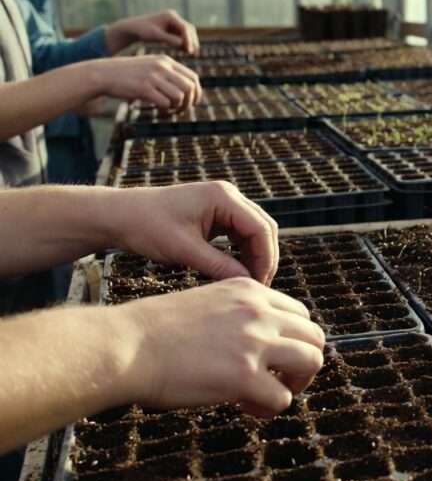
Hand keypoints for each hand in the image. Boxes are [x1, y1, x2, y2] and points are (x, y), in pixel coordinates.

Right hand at [84, 55, 200, 109]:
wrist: (104, 74)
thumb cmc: (129, 75)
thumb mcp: (151, 66)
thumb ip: (168, 74)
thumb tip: (188, 91)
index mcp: (166, 61)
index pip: (193, 78)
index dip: (196, 93)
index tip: (191, 102)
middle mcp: (162, 67)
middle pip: (190, 88)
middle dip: (190, 103)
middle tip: (181, 110)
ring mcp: (153, 77)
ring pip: (180, 96)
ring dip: (178, 108)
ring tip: (170, 111)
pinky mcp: (143, 88)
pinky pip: (165, 103)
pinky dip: (166, 110)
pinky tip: (161, 111)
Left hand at [106, 9, 198, 54]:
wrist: (133, 28)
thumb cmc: (142, 31)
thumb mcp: (155, 36)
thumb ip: (169, 39)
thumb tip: (182, 44)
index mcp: (170, 16)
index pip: (185, 28)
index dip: (189, 40)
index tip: (189, 51)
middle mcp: (173, 17)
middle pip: (189, 30)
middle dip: (192, 41)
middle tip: (193, 54)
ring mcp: (173, 22)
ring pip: (187, 33)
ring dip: (189, 43)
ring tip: (189, 54)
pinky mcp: (172, 28)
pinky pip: (182, 36)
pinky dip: (184, 43)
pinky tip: (183, 51)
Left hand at [106, 182, 278, 284]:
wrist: (118, 216)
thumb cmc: (146, 227)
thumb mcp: (185, 250)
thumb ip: (220, 265)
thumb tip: (248, 283)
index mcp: (223, 197)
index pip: (260, 228)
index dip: (265, 258)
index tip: (259, 283)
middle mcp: (228, 195)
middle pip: (263, 228)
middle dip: (263, 257)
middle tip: (258, 285)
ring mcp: (222, 203)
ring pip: (253, 232)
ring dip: (254, 255)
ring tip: (248, 281)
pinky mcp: (215, 214)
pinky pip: (239, 233)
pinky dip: (242, 252)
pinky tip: (236, 270)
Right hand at [114, 279, 324, 415]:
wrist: (125, 345)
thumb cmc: (154, 331)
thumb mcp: (208, 303)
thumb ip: (241, 316)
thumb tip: (264, 345)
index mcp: (249, 291)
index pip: (299, 314)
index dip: (292, 340)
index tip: (272, 357)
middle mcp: (258, 312)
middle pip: (315, 337)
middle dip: (304, 363)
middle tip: (280, 380)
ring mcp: (255, 342)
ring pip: (311, 362)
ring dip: (295, 384)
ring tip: (268, 395)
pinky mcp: (245, 375)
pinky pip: (282, 398)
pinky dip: (269, 408)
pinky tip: (246, 407)